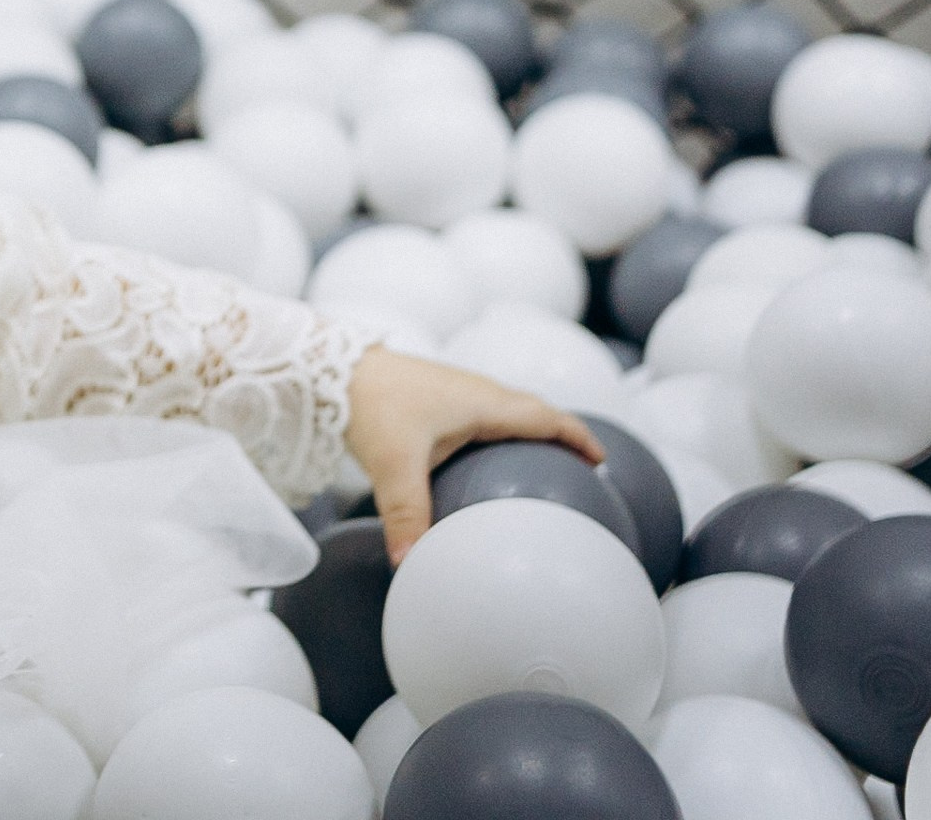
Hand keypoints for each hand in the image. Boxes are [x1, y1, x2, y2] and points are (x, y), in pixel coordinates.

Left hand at [342, 345, 602, 564]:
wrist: (329, 365)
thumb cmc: (370, 406)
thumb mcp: (394, 466)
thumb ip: (407, 516)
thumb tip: (411, 565)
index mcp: (483, 404)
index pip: (546, 418)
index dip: (577, 437)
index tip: (601, 459)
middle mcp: (476, 392)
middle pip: (532, 411)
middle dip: (560, 434)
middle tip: (582, 464)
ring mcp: (454, 389)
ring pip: (506, 409)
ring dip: (529, 429)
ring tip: (541, 462)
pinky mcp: (433, 394)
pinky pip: (480, 412)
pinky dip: (497, 430)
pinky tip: (481, 456)